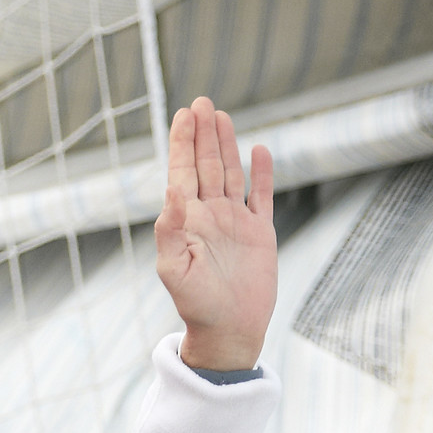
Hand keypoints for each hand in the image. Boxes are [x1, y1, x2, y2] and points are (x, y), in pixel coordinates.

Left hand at [155, 97, 276, 372]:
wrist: (228, 331)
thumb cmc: (195, 305)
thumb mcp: (173, 269)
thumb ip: (169, 229)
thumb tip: (170, 189)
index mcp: (186, 220)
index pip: (182, 172)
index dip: (183, 143)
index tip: (184, 114)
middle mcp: (210, 215)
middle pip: (206, 165)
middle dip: (203, 134)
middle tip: (201, 102)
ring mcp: (235, 222)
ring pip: (231, 173)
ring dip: (226, 145)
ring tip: (221, 117)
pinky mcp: (260, 233)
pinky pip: (262, 196)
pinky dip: (263, 174)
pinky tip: (259, 150)